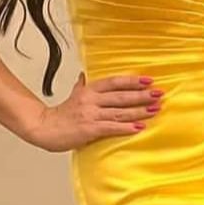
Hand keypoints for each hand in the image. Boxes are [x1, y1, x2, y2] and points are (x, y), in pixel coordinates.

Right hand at [27, 72, 163, 152]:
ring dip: (139, 110)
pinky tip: (139, 127)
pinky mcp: (89, 129)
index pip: (114, 82)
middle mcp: (91, 100)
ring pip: (120, 111)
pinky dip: (126, 127)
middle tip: (159, 94)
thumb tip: (83, 75)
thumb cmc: (60, 114)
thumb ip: (80, 85)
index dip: (132, 81)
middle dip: (141, 95)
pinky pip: (111, 127)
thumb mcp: (72, 95)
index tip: (148, 80)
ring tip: (155, 109)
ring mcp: (91, 114)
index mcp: (89, 90)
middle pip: (121, 96)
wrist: (44, 128)